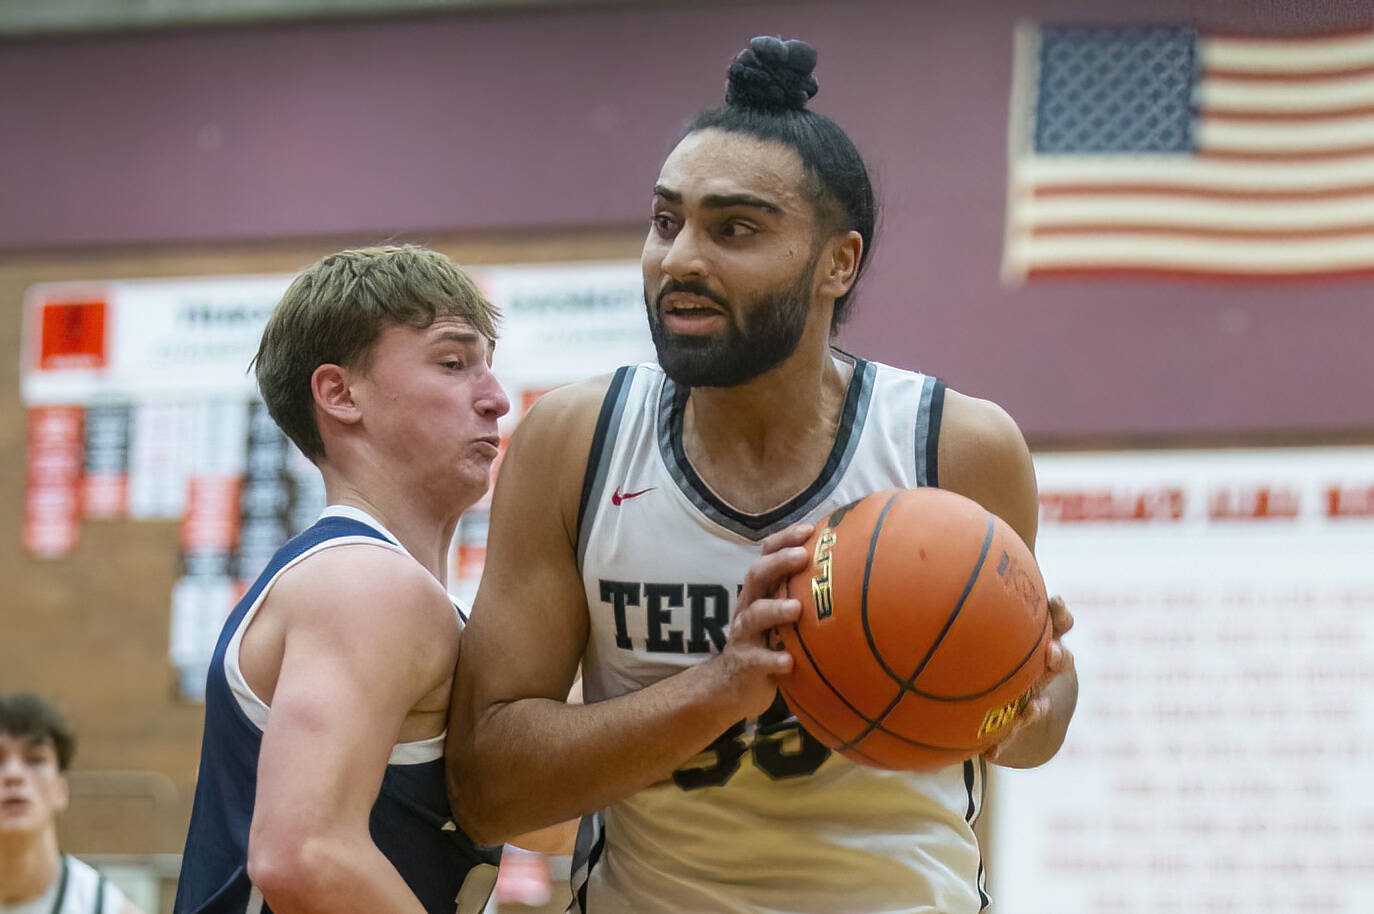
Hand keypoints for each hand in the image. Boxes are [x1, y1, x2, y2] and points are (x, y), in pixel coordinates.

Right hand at [709, 523, 813, 718]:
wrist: (732, 686)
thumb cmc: (768, 644)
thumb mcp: (780, 617)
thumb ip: (803, 596)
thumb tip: (853, 576)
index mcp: (760, 592)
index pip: (766, 555)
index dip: (785, 539)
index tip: (810, 529)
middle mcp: (749, 607)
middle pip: (756, 575)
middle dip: (778, 563)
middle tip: (802, 557)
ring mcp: (745, 636)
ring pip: (755, 616)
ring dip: (775, 609)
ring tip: (796, 609)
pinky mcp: (746, 664)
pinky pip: (758, 661)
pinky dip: (773, 661)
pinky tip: (789, 662)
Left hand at [985, 594, 1074, 764]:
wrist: (1015, 701)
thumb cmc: (993, 650)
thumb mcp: (990, 624)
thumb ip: (982, 593)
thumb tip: (966, 546)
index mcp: (1039, 641)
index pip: (1059, 622)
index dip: (1060, 613)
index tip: (1055, 602)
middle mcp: (1042, 669)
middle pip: (1060, 661)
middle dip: (1059, 657)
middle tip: (1052, 654)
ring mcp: (1034, 698)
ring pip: (1041, 702)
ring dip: (1037, 707)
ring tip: (1033, 709)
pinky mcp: (1017, 725)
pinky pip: (1012, 738)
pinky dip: (1002, 745)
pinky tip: (990, 754)